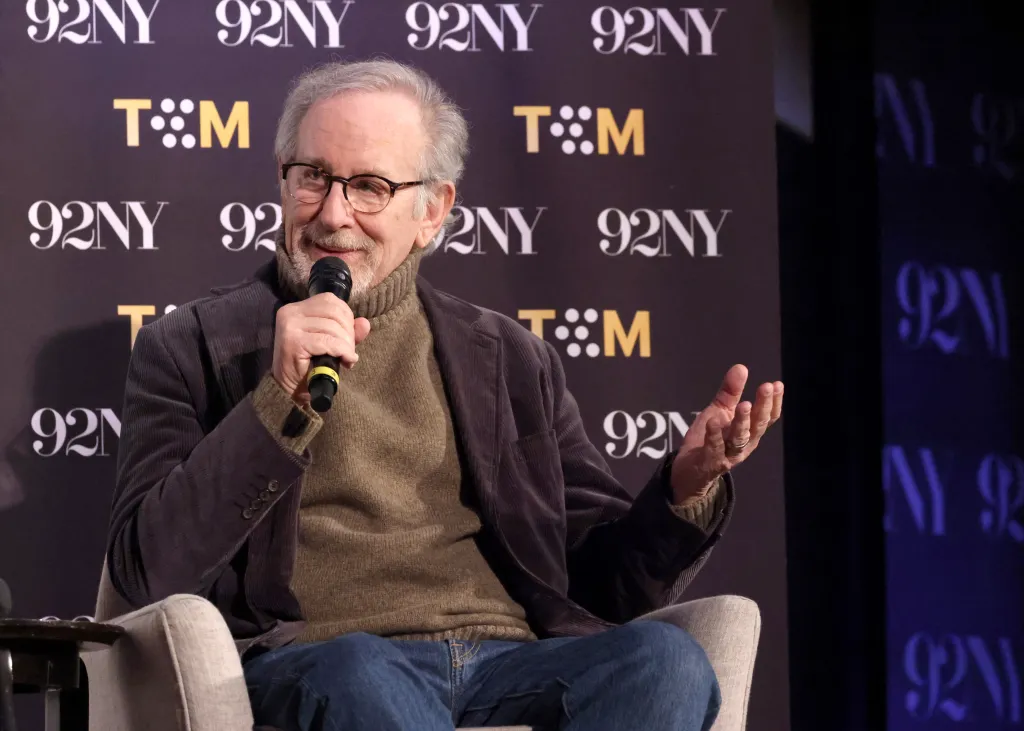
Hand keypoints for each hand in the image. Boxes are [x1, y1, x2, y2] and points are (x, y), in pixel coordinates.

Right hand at [271, 293, 370, 404]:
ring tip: (346, 358)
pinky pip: (328, 342)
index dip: (346, 317)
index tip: (348, 337)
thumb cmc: (308, 367)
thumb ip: (347, 332)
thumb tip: (364, 323)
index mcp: (296, 309)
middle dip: (348, 333)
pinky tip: (345, 361)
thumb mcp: (331, 345)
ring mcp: (290, 326)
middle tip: (348, 351)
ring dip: (346, 345)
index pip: (329, 300)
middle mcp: (291, 312)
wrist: (288, 391)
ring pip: (333, 327)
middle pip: (334, 312)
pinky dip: (342, 351)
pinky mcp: (293, 341)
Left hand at [670, 364, 782, 503]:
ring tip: (744, 404)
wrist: (689, 471)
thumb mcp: (719, 411)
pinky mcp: (710, 461)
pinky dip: (714, 435)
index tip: (777, 384)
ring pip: (740, 439)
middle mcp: (744, 445)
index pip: (767, 417)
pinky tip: (713, 420)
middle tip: (767, 387)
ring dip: (743, 421)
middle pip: (757, 425)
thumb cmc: (708, 439)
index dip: (774, 402)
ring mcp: (728, 455)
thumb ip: (730, 392)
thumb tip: (741, 367)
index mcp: (750, 432)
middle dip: (763, 406)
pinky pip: (714, 448)